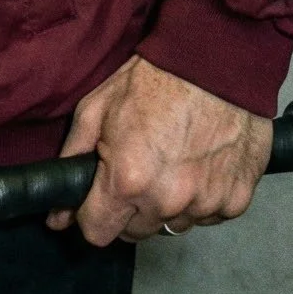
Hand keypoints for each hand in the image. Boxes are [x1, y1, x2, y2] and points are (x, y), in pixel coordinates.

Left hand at [46, 54, 271, 246]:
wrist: (215, 60)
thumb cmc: (153, 79)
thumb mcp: (97, 107)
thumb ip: (73, 160)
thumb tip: (56, 213)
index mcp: (128, 180)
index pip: (98, 233)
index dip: (92, 215)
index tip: (97, 199)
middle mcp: (167, 201)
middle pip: (136, 232)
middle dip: (130, 209)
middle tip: (137, 170)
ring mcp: (206, 205)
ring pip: (174, 224)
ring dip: (168, 205)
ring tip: (172, 162)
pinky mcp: (236, 201)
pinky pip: (208, 215)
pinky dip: (201, 198)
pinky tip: (200, 164)